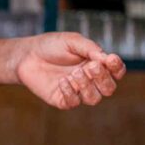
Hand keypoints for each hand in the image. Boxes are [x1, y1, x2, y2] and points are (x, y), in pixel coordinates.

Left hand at [11, 33, 125, 110]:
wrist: (26, 55)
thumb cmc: (51, 46)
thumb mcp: (72, 41)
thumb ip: (90, 48)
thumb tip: (106, 58)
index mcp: (96, 64)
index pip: (116, 71)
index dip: (117, 68)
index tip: (110, 59)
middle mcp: (89, 80)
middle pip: (108, 88)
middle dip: (103, 79)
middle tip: (90, 67)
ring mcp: (77, 91)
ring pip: (94, 99)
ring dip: (87, 86)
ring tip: (74, 73)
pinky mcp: (62, 100)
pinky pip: (73, 103)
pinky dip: (70, 92)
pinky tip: (62, 81)